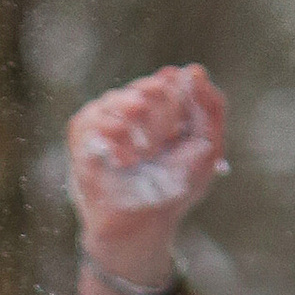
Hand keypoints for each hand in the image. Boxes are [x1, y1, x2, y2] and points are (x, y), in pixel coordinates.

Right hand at [67, 64, 227, 294]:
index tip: (181, 134)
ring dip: (142, 135)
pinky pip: (99, 119)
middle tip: (162, 149)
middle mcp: (132, 102)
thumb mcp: (207, 147)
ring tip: (143, 159)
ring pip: (126, 101)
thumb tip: (192, 70)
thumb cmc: (173, 187)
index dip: (182, 107)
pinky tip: (125, 161)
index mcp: (162, 101)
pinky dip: (117, 141)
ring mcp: (106, 113)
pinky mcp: (82, 130)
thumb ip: (212, 107)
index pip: (172, 80)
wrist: (140, 224)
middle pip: (153, 88)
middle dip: (164, 122)